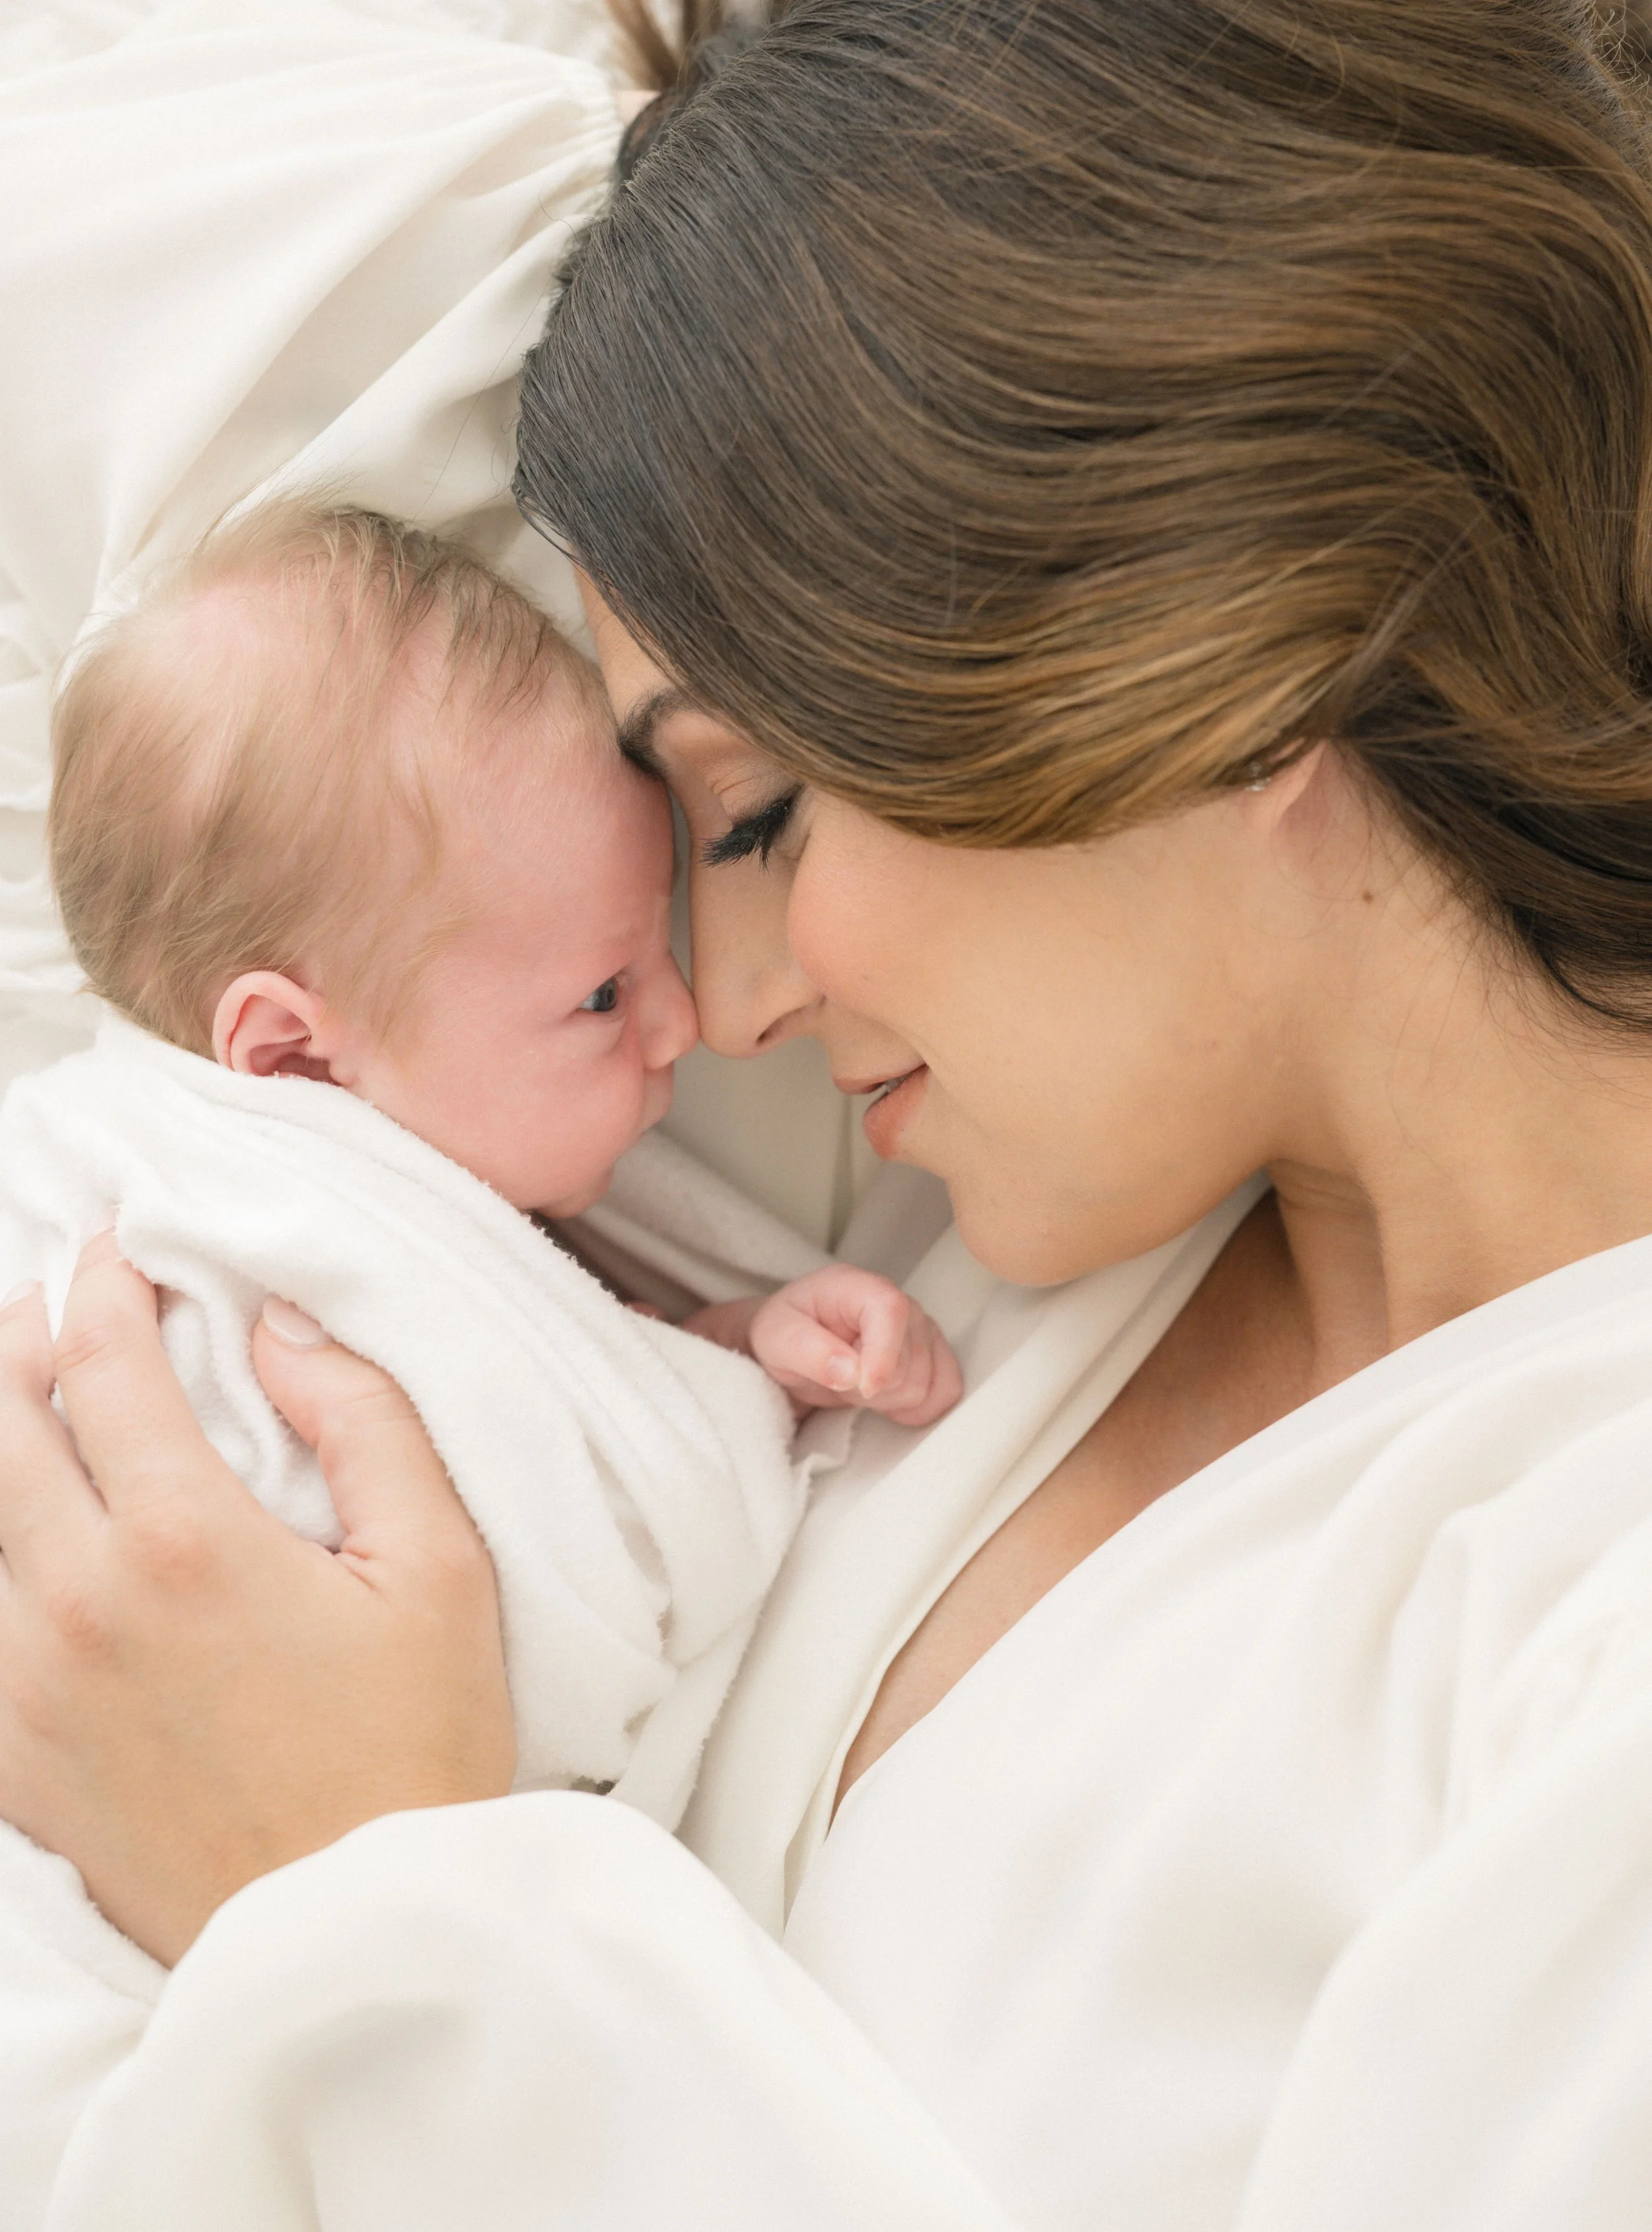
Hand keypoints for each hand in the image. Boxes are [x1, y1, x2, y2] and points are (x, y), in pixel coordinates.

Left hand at [0, 1234, 513, 1966]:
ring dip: (1, 1444)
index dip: (102, 1283)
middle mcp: (77, 1606)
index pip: (98, 1361)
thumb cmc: (415, 1755)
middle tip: (68, 1313)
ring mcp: (26, 1690)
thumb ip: (363, 1421)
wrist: (358, 1943)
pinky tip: (35, 1547)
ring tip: (42, 1413)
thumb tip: (281, 1325)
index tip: (120, 1250)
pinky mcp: (12, 1763)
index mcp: (184, 1545)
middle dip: (25, 1341)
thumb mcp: (439, 1570)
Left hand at [745, 1266, 962, 1426]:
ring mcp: (921, 1329)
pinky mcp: (933, 1354)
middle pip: (910, 1361)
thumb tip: (852, 1372)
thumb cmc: (784, 1334)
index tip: (864, 1388)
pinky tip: (886, 1402)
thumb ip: (808, 1351)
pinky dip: (919, 1409)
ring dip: (888, 1400)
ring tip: (857, 1384)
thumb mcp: (775, 1339)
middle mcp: (900, 1303)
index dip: (884, 1354)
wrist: (795, 1345)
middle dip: (872, 1387)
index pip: (891, 1310)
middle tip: (839, 1379)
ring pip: (927, 1384)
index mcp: (857, 1287)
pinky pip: (946, 1391)